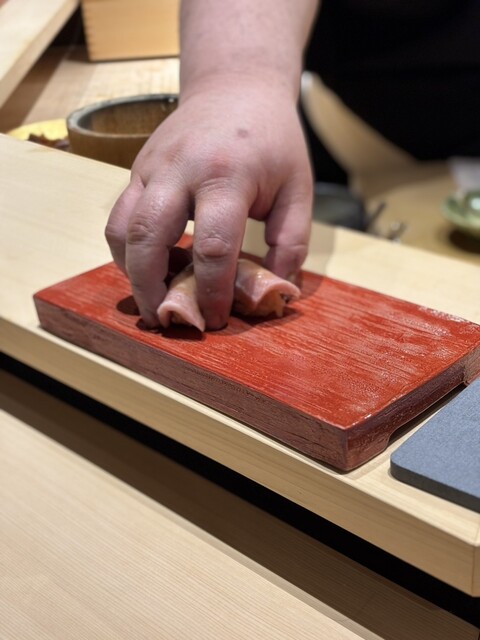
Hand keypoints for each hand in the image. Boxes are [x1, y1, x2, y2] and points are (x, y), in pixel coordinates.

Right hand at [105, 79, 312, 328]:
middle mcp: (180, 169)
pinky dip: (126, 247)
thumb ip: (291, 241)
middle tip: (163, 319)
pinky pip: (119, 215)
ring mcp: (151, 166)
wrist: (235, 86)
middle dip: (151, 288)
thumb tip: (277, 291)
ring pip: (120, 227)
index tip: (215, 319)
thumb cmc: (273, 139)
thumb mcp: (298, 187)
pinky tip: (147, 264)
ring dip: (130, 270)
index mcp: (227, 175)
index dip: (212, 291)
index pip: (213, 247)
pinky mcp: (137, 168)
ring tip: (151, 296)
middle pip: (148, 238)